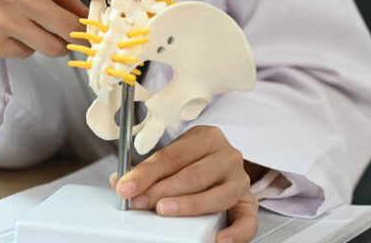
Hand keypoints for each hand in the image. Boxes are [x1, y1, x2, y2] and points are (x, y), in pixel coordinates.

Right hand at [0, 0, 117, 65]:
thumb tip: (89, 11)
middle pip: (69, 26)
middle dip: (78, 32)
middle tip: (77, 29)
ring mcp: (4, 22)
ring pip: (54, 47)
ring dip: (54, 41)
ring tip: (36, 26)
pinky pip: (29, 54)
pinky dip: (28, 47)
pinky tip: (13, 32)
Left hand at [110, 125, 258, 242]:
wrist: (225, 165)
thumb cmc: (196, 160)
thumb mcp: (174, 156)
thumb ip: (149, 169)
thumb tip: (120, 181)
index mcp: (207, 138)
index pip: (172, 156)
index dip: (146, 173)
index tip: (126, 186)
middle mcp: (227, 156)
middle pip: (193, 175)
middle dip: (161, 190)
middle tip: (139, 202)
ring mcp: (240, 180)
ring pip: (216, 196)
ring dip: (187, 206)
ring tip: (164, 211)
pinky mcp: (250, 203)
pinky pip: (247, 221)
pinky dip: (234, 233)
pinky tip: (217, 239)